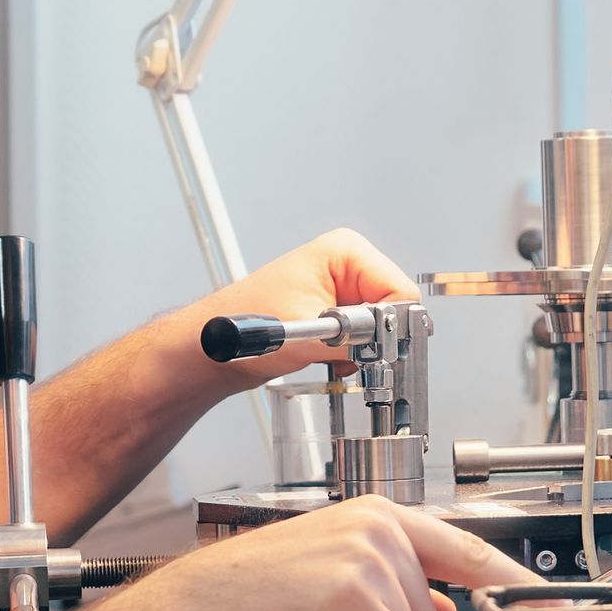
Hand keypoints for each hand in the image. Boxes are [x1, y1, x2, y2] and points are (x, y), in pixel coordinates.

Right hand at [138, 496, 542, 610]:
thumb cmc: (256, 596)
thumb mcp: (337, 577)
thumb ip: (398, 584)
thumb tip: (445, 606)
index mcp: (376, 514)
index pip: (464, 546)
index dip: (509, 578)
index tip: (549, 600)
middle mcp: (378, 525)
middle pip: (434, 605)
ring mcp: (369, 555)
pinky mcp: (356, 594)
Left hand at [187, 228, 419, 385]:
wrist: (212, 347)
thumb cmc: (241, 324)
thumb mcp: (310, 334)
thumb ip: (360, 339)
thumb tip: (393, 346)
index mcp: (345, 251)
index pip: (399, 292)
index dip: (390, 327)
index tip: (373, 349)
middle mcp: (348, 264)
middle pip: (394, 309)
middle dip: (377, 339)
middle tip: (349, 356)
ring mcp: (342, 288)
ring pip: (382, 327)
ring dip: (364, 350)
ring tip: (329, 356)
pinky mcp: (336, 311)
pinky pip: (366, 337)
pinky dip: (355, 355)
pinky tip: (329, 359)